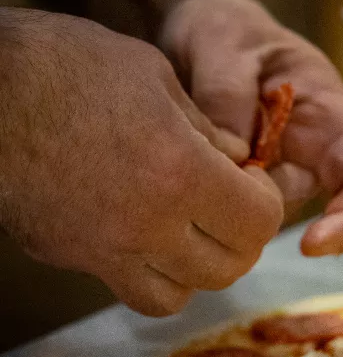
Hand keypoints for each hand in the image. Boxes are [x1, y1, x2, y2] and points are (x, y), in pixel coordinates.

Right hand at [0, 9, 284, 315]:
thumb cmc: (62, 64)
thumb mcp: (152, 75)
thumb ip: (206, 129)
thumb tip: (239, 162)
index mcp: (180, 172)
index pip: (261, 221)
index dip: (267, 202)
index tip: (251, 179)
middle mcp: (149, 224)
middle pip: (230, 267)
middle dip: (241, 238)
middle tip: (229, 206)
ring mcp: (106, 250)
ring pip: (184, 293)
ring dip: (200, 266)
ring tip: (191, 229)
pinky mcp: (70, 257)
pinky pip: (133, 292)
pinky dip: (154, 279)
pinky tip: (147, 241)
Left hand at [160, 0, 342, 256]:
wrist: (195, 28)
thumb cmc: (227, 29)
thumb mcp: (224, 44)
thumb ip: (228, 93)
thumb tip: (234, 157)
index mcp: (329, 119)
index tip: (312, 245)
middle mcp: (311, 154)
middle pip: (307, 206)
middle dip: (260, 205)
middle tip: (210, 169)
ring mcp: (276, 171)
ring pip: (261, 211)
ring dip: (225, 193)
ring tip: (189, 141)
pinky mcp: (242, 182)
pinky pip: (230, 205)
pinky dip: (204, 192)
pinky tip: (178, 159)